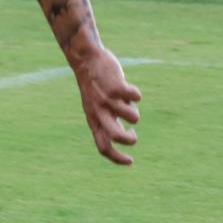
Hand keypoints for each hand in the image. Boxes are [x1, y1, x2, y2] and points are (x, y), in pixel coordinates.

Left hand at [71, 46, 141, 164]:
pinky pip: (135, 97)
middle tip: (133, 135)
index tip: (130, 161)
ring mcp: (107, 99)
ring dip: (135, 113)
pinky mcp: (116, 86)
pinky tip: (130, 91)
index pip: (103, 147)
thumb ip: (109, 121)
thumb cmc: (95, 87)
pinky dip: (136, 95)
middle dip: (129, 140)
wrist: (85, 60)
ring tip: (128, 105)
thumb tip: (127, 133)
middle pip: (115, 136)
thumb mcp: (97, 107)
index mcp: (94, 120)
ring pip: (131, 116)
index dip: (117, 158)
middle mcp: (99, 112)